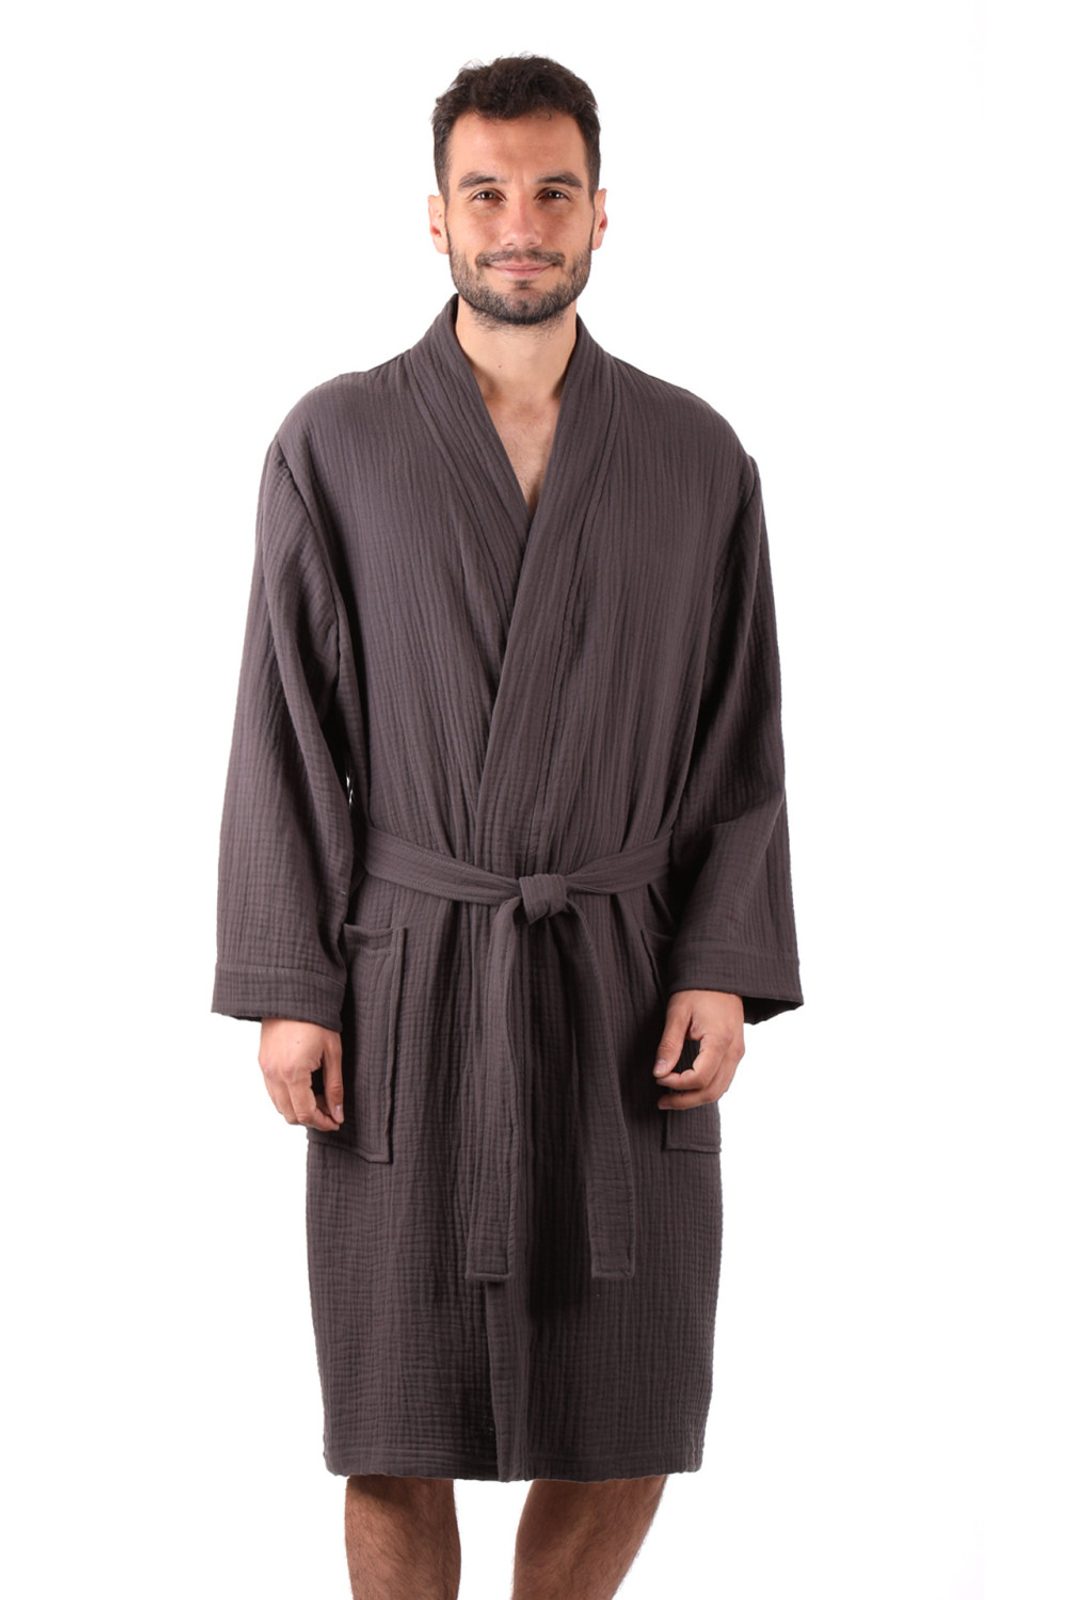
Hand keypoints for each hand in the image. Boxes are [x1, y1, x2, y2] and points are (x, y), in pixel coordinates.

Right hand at [258, 1018, 343, 1131]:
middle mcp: (274, 1075)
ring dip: (299, 1109)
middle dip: (311, 1119)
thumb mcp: (333, 1053)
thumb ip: (335, 1087)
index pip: (305, 1114)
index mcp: (293, 1073)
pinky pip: (273, 1092)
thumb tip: (337, 1113)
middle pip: (290, 1115)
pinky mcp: (263, 1063)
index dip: (323, 1123)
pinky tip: (305, 1087)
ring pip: (280, 1106)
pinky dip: (288, 1097)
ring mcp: (265, 1069)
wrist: (293, 995)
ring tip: (319, 1098)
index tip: (336, 1122)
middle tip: (330, 1110)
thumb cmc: (316, 1020)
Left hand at [652, 990, 743, 1107]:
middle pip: (712, 1091)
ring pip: (720, 1090)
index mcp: (720, 1040)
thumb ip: (669, 1045)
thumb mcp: (677, 1013)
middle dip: (685, 1101)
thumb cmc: (696, 990)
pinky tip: (687, 1086)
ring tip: (671, 1097)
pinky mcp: (736, 1051)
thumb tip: (658, 1073)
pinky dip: (705, 1088)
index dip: (677, 1084)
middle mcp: (734, 1051)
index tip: (658, 1078)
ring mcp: (738, 1052)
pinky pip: (723, 1080)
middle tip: (661, 1101)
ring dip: (695, 1098)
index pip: (699, 1078)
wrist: (721, 975)